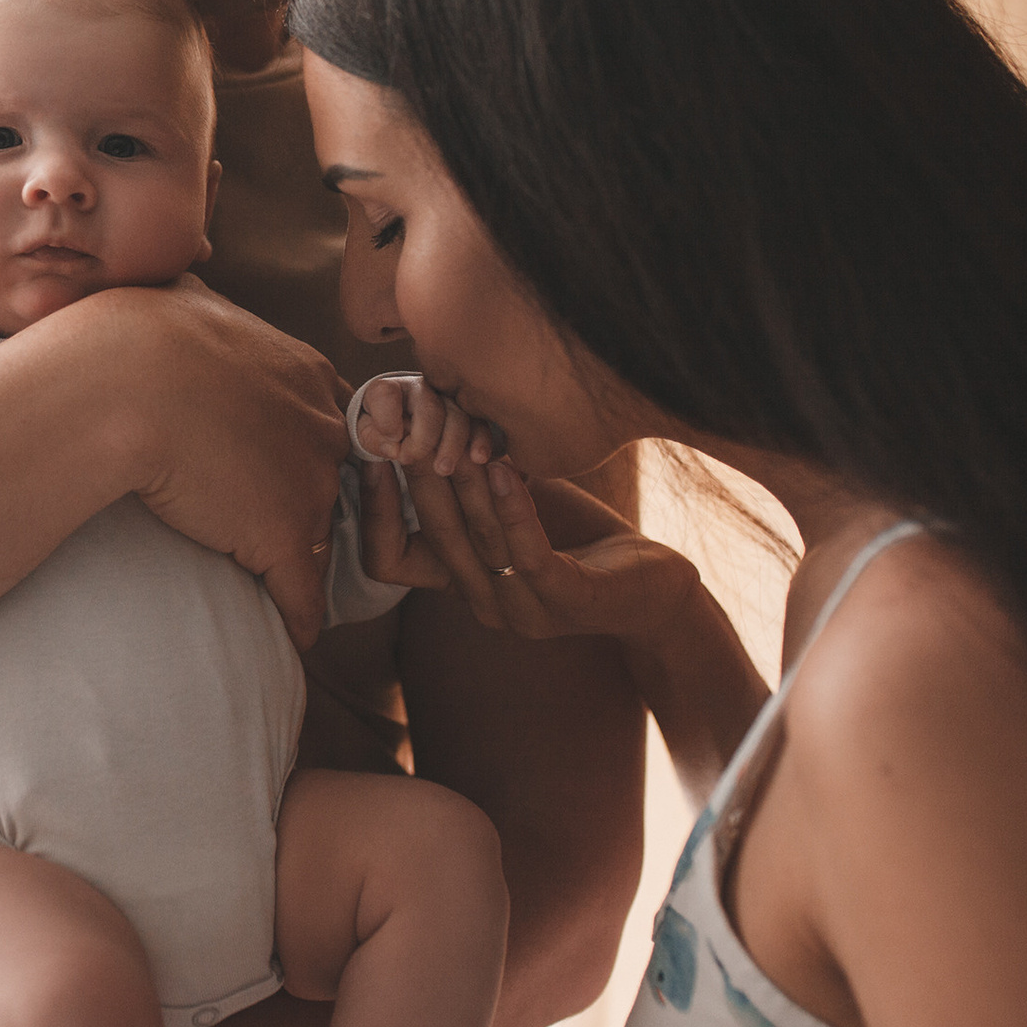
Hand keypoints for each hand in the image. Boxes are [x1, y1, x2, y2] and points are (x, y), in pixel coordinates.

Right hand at [79, 277, 349, 646]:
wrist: (123, 382)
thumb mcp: (183, 297)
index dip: (296, 443)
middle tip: (278, 521)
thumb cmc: (135, 336)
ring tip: (287, 586)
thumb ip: (200, 299)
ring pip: (320, 533)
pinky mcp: (282, 536)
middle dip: (310, 499)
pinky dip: (299, 619)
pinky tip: (296, 640)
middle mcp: (321, 424)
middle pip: (332, 474)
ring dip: (302, 559)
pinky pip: (302, 592)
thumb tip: (186, 273)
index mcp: (302, 370)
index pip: (321, 416)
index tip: (269, 461)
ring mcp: (308, 483)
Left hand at [350, 372, 494, 473]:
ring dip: (453, 443)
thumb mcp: (369, 436)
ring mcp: (447, 397)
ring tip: (443, 469)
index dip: (387, 417)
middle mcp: (420, 388)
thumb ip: (375, 440)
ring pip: (458, 413)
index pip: (385, 394)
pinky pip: (480, 421)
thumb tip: (394, 446)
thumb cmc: (380, 432)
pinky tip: (478, 458)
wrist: (400, 427)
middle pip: (429, 408)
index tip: (391, 442)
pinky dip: (481, 440)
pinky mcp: (469, 412)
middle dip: (424, 439)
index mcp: (388, 390)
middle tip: (413, 461)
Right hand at [361, 453, 699, 641]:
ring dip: (466, 485)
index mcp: (462, 584)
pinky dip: (513, 508)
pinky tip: (507, 467)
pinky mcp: (567, 603)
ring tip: (458, 437)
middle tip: (407, 429)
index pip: (387, 562)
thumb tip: (426, 416)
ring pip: (478, 542)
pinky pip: (528, 554)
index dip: (372, 512)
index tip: (370, 454)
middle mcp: (483, 604)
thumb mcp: (514, 504)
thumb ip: (471, 479)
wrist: (656, 586)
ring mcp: (524, 610)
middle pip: (433, 538)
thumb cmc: (582, 536)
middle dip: (417, 478)